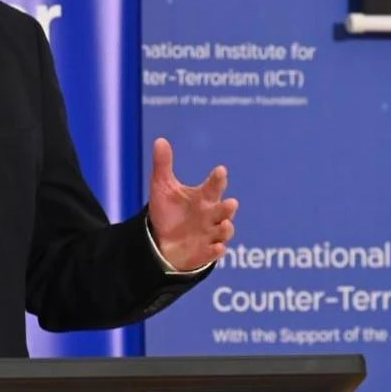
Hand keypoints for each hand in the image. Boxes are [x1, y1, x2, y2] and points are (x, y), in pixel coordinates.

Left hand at [147, 138, 237, 271]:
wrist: (162, 240)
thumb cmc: (168, 210)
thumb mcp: (162, 186)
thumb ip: (163, 164)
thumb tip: (159, 140)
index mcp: (203, 197)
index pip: (213, 186)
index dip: (217, 179)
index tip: (220, 171)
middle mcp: (210, 215)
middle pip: (223, 210)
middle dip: (227, 207)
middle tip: (230, 203)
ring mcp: (209, 234)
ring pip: (223, 231)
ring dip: (226, 228)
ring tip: (224, 225)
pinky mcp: (204, 252)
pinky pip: (213, 252)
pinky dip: (216, 250)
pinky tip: (217, 248)